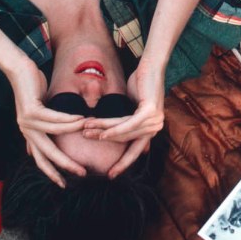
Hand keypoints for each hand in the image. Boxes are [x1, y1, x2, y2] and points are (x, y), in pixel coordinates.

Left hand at [9, 58, 86, 187]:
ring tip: (89, 134)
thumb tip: (55, 132)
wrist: (19, 69)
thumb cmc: (33, 87)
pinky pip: (53, 119)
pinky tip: (80, 120)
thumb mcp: (41, 108)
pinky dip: (68, 120)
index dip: (52, 172)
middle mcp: (27, 131)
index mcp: (29, 133)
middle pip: (47, 154)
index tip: (64, 184)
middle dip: (64, 165)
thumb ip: (46, 122)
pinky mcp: (31, 111)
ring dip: (73, 134)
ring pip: (53, 135)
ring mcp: (27, 122)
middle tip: (81, 173)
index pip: (41, 159)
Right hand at [79, 63, 164, 178]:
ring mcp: (154, 121)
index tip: (111, 174)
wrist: (150, 65)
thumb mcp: (132, 107)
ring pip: (123, 132)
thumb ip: (127, 122)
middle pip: (126, 141)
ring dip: (103, 132)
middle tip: (86, 141)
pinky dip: (113, 129)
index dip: (123, 163)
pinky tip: (101, 133)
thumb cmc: (140, 83)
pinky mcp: (150, 113)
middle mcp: (155, 127)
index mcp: (151, 129)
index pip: (136, 151)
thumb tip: (116, 137)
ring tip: (86, 131)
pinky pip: (128, 125)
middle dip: (104, 141)